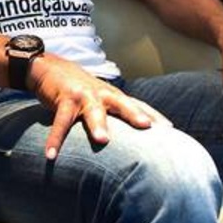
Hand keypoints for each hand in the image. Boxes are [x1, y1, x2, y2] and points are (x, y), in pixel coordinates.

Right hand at [28, 55, 169, 159]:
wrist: (52, 67)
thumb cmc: (83, 89)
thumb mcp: (103, 99)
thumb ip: (117, 115)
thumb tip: (137, 140)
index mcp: (114, 96)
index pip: (139, 105)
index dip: (154, 116)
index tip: (171, 130)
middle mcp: (102, 94)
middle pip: (121, 103)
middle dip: (134, 114)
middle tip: (146, 126)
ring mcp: (83, 95)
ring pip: (92, 111)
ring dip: (97, 124)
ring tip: (102, 140)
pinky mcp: (64, 99)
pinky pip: (60, 122)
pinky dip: (55, 139)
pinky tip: (50, 155)